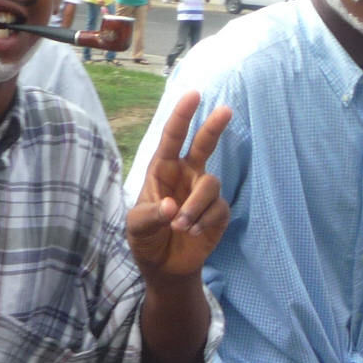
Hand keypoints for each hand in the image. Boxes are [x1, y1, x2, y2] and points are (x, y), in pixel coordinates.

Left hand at [128, 91, 232, 281]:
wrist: (165, 267)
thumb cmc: (146, 239)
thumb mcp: (137, 227)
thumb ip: (150, 216)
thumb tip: (171, 207)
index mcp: (163, 171)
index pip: (172, 139)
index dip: (182, 116)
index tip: (193, 95)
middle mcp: (186, 176)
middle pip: (204, 145)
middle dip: (213, 127)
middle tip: (226, 110)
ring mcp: (203, 193)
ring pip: (211, 184)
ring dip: (196, 206)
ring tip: (181, 226)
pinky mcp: (218, 212)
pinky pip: (219, 208)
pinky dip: (205, 220)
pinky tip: (193, 232)